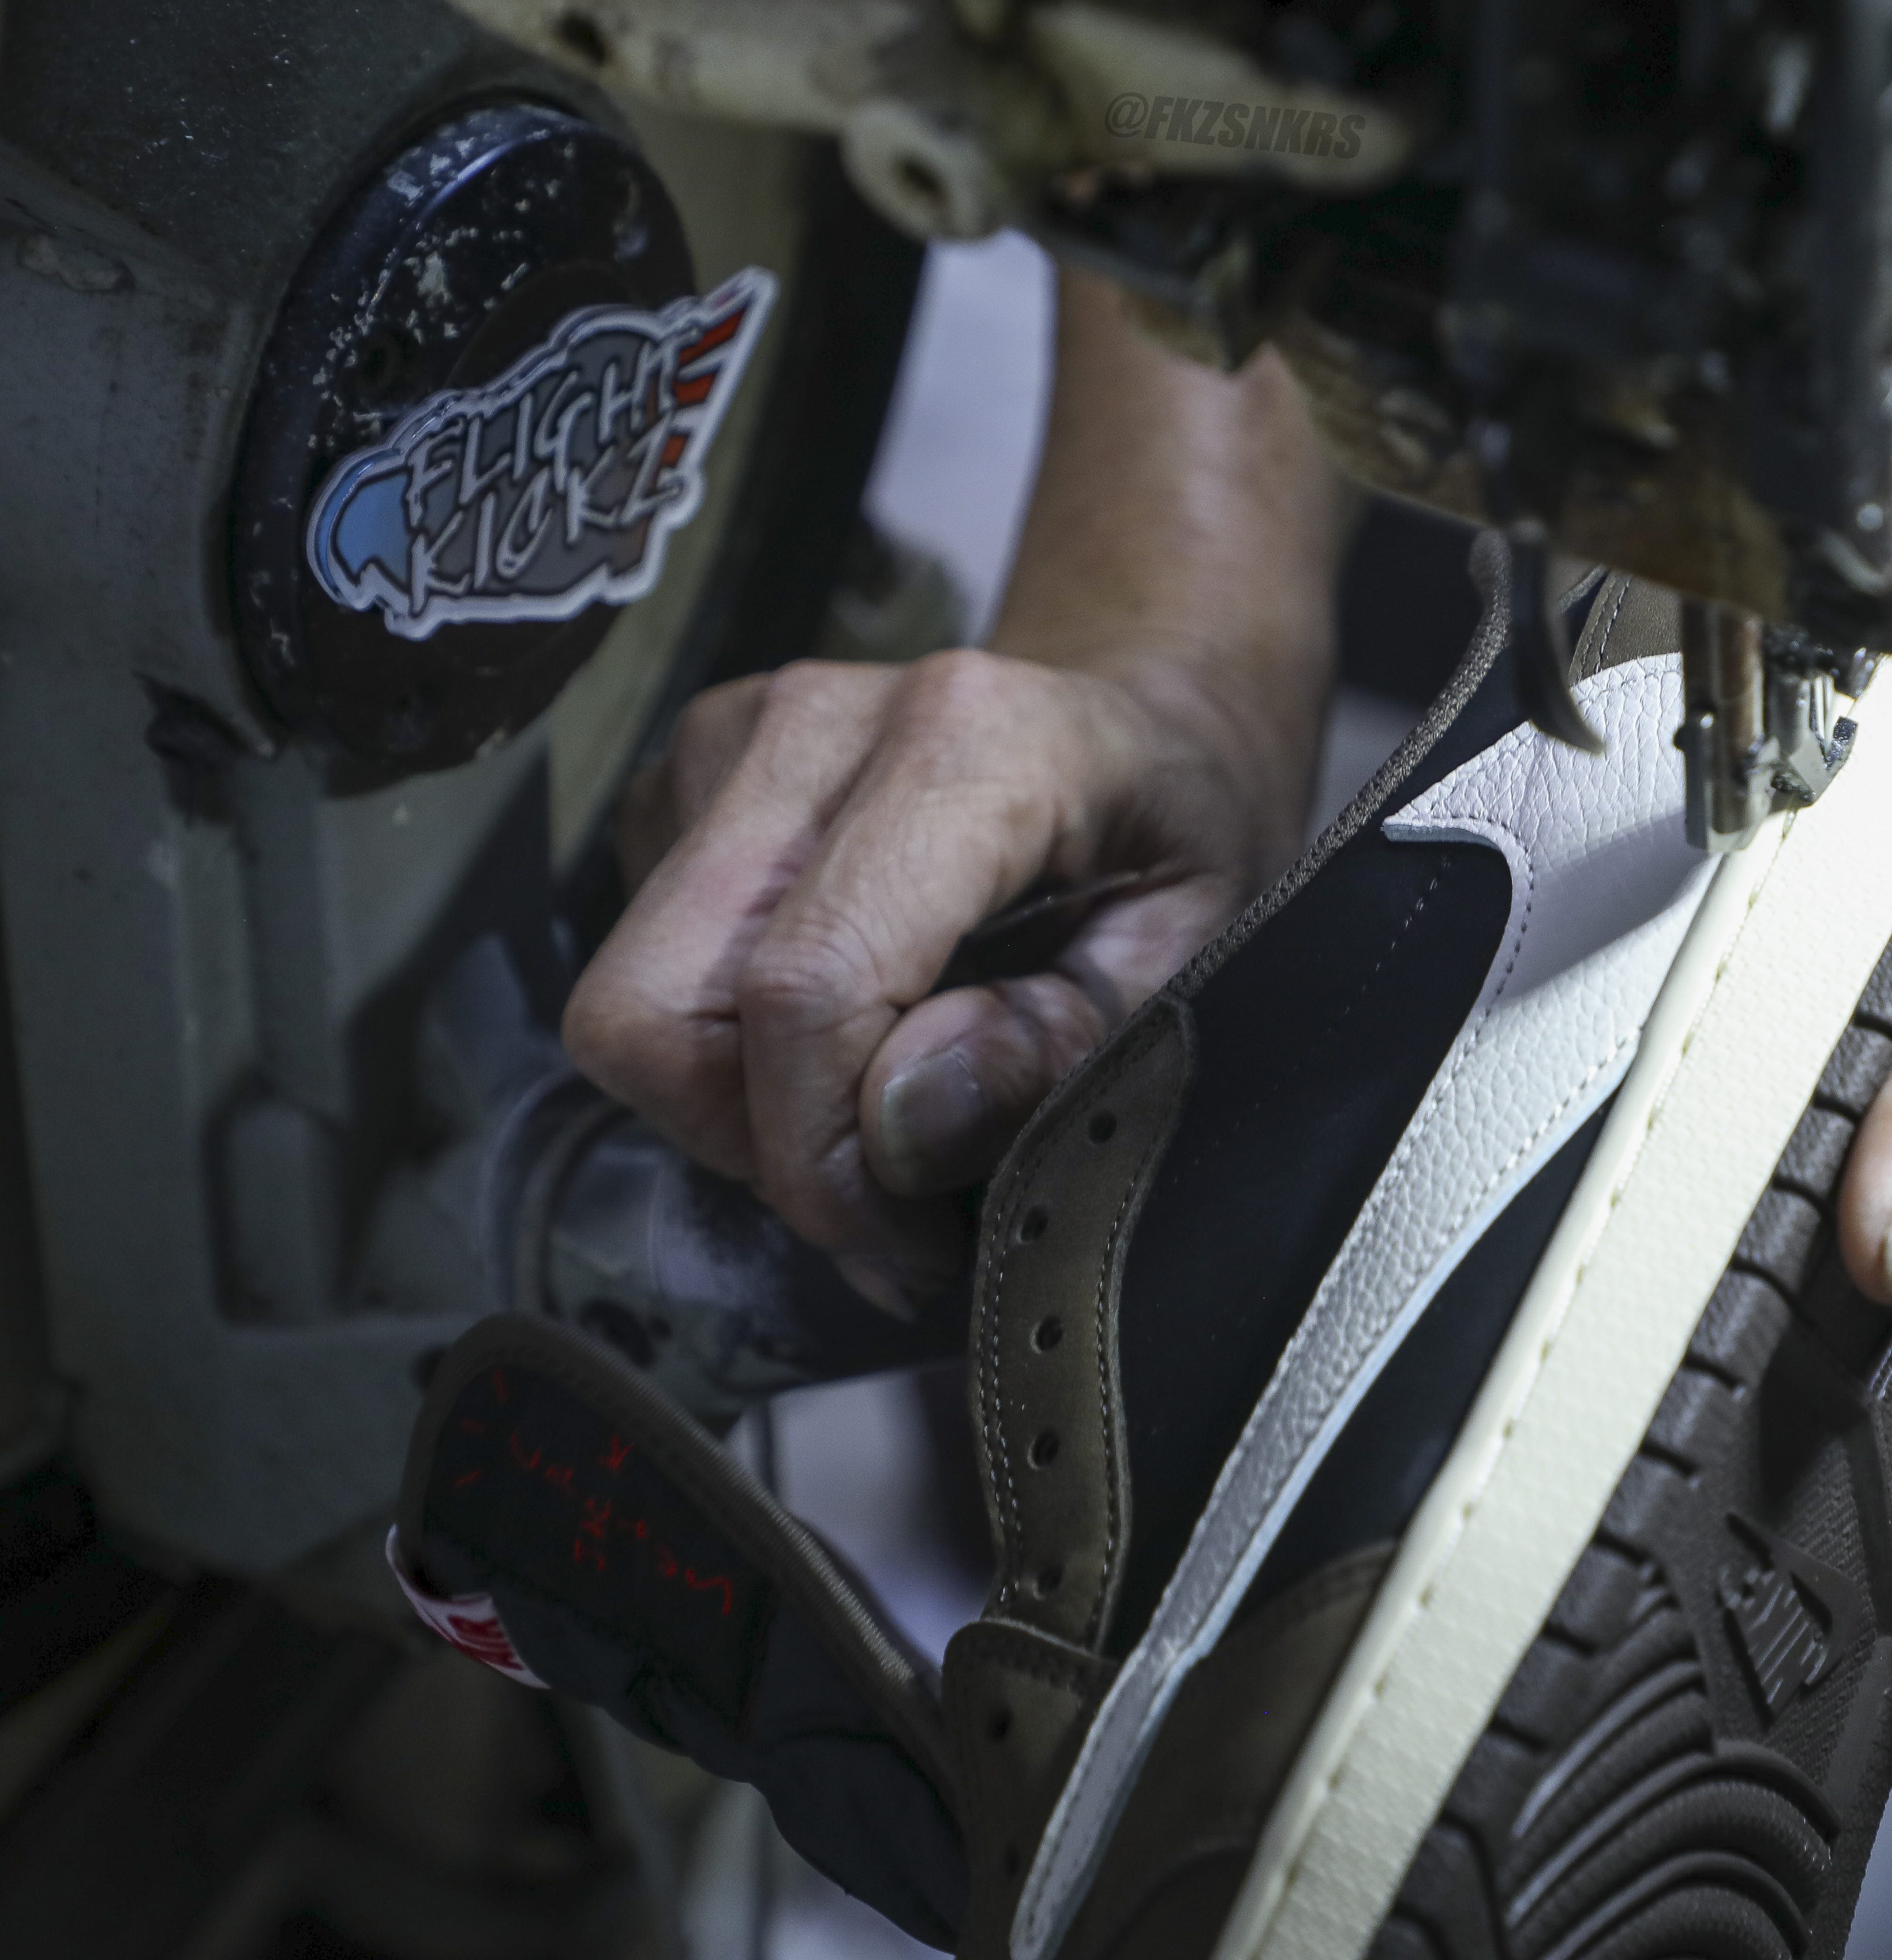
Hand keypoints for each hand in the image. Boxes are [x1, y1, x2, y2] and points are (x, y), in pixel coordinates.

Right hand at [565, 269, 1342, 1304]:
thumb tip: (900, 1126)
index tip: (908, 1246)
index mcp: (969, 741)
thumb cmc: (1178, 834)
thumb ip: (1057, 1043)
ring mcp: (734, 740)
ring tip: (874, 1122)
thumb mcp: (1190, 954)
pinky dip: (730, 1049)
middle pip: (662, 1006)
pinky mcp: (687, 779)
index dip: (829, 1159)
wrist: (1144, 713)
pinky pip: (646, 969)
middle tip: (883, 1205)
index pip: (807, 987)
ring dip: (739, 1110)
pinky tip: (847, 1034)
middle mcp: (821, 720)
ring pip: (633, 1004)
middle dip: (761, 1148)